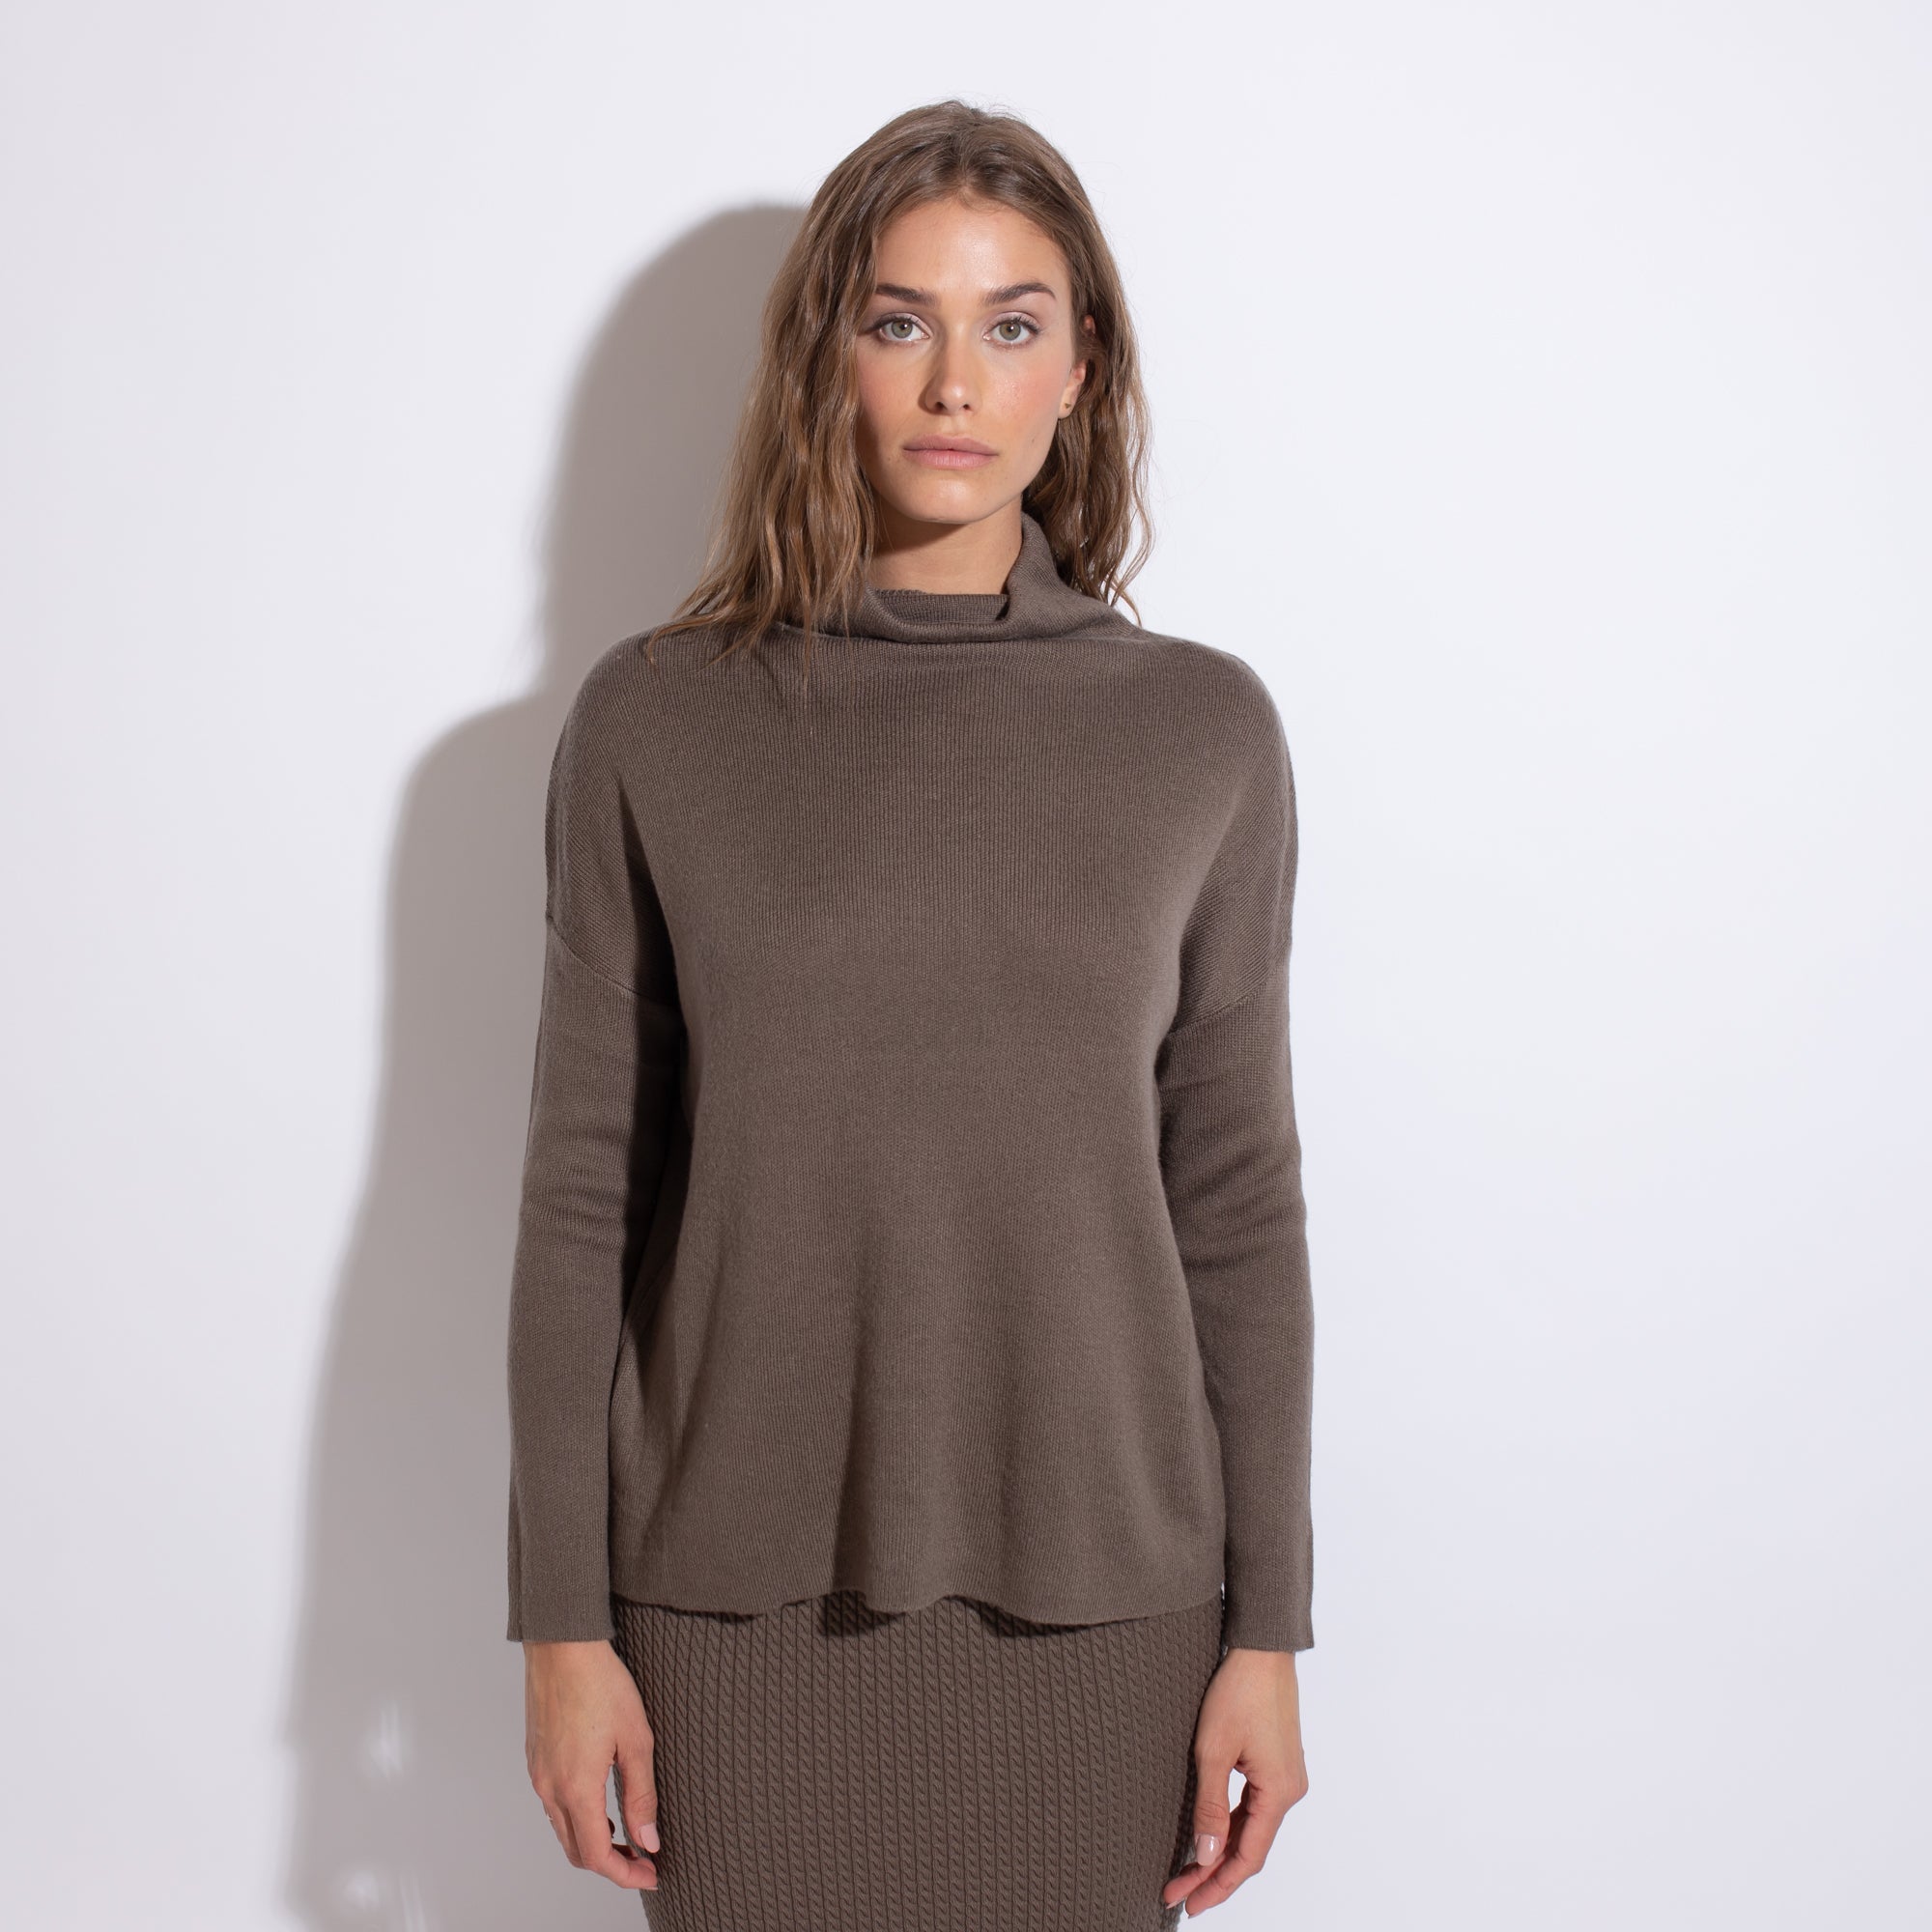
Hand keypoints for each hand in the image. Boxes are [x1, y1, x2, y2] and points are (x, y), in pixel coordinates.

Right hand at [523, 1638, 661, 1890]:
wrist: (562, 1645)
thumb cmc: (601, 1683)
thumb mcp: (636, 1739)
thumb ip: (641, 1795)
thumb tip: (648, 1841)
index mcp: (575, 1787)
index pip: (596, 1855)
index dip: (624, 1874)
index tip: (650, 1873)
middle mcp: (549, 1787)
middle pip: (576, 1849)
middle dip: (610, 1864)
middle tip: (643, 1860)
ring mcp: (538, 1773)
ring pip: (563, 1829)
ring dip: (593, 1841)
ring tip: (627, 1834)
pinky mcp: (536, 1758)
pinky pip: (554, 1804)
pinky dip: (578, 1818)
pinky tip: (602, 1805)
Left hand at [1161, 1645, 1308, 1915]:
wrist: (1261, 1646)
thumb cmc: (1238, 1691)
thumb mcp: (1213, 1751)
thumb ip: (1210, 1807)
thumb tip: (1205, 1857)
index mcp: (1280, 1792)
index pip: (1249, 1857)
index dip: (1219, 1885)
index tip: (1189, 1904)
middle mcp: (1289, 1789)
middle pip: (1250, 1846)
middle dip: (1213, 1872)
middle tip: (1177, 1892)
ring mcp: (1286, 1775)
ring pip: (1251, 1827)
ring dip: (1220, 1849)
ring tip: (1185, 1871)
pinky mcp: (1277, 1762)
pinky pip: (1254, 1805)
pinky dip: (1230, 1824)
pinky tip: (1209, 1834)